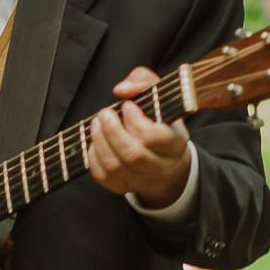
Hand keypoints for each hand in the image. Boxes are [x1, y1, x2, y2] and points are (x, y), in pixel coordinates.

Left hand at [89, 67, 193, 208]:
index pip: (156, 137)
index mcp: (175, 143)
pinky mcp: (125, 187)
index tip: (127, 106)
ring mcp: (143, 179)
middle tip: (104, 113)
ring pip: (116, 167)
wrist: (169, 161)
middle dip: (112, 131)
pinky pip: (104, 177)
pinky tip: (96, 142)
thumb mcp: (162, 98)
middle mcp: (162, 166)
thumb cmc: (162, 122)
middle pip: (134, 155)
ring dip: (100, 141)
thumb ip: (144, 81)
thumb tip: (122, 89)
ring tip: (97, 123)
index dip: (136, 121)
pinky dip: (94, 158)